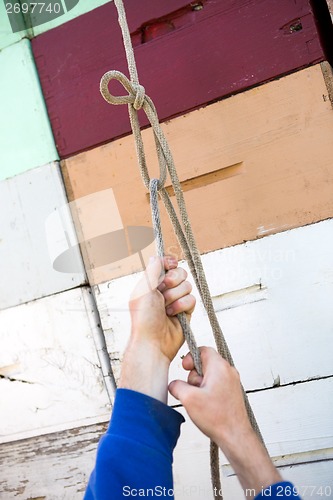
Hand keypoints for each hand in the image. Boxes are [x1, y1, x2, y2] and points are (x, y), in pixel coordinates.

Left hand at [119, 256, 195, 402]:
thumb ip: (152, 271)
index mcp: (151, 283)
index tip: (170, 264)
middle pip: (180, 272)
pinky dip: (182, 305)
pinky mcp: (185, 311)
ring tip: (166, 307)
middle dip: (173, 280)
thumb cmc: (144, 318)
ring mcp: (175, 300)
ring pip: (187, 285)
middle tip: (163, 290)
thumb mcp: (144, 290)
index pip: (166, 264)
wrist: (153, 342)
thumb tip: (156, 256)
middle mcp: (164, 290)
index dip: (170, 263)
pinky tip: (173, 314)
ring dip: (176, 296)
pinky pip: (192, 299)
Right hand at [169, 346, 251, 445]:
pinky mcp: (232, 392)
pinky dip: (208, 391)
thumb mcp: (189, 399)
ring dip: (201, 385)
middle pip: (206, 363)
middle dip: (195, 375)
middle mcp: (228, 371)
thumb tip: (174, 384)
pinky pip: (216, 384)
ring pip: (210, 375)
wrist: (235, 436)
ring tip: (201, 400)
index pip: (203, 350)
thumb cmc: (217, 417)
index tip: (185, 368)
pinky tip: (206, 405)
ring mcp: (232, 382)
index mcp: (220, 367)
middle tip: (193, 390)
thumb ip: (177, 386)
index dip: (191, 357)